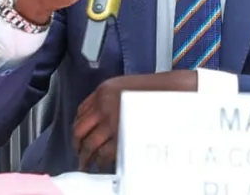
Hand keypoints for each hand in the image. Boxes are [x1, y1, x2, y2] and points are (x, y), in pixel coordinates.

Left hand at [73, 71, 196, 171]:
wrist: (172, 92)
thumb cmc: (154, 89)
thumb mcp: (125, 86)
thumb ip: (110, 99)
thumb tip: (101, 116)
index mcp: (103, 92)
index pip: (81, 111)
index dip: (78, 125)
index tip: (79, 133)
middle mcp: (103, 107)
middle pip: (80, 129)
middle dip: (77, 143)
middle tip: (78, 151)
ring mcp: (111, 123)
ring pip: (89, 144)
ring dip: (85, 156)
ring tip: (86, 162)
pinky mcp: (121, 137)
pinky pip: (103, 153)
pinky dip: (100, 160)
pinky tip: (101, 163)